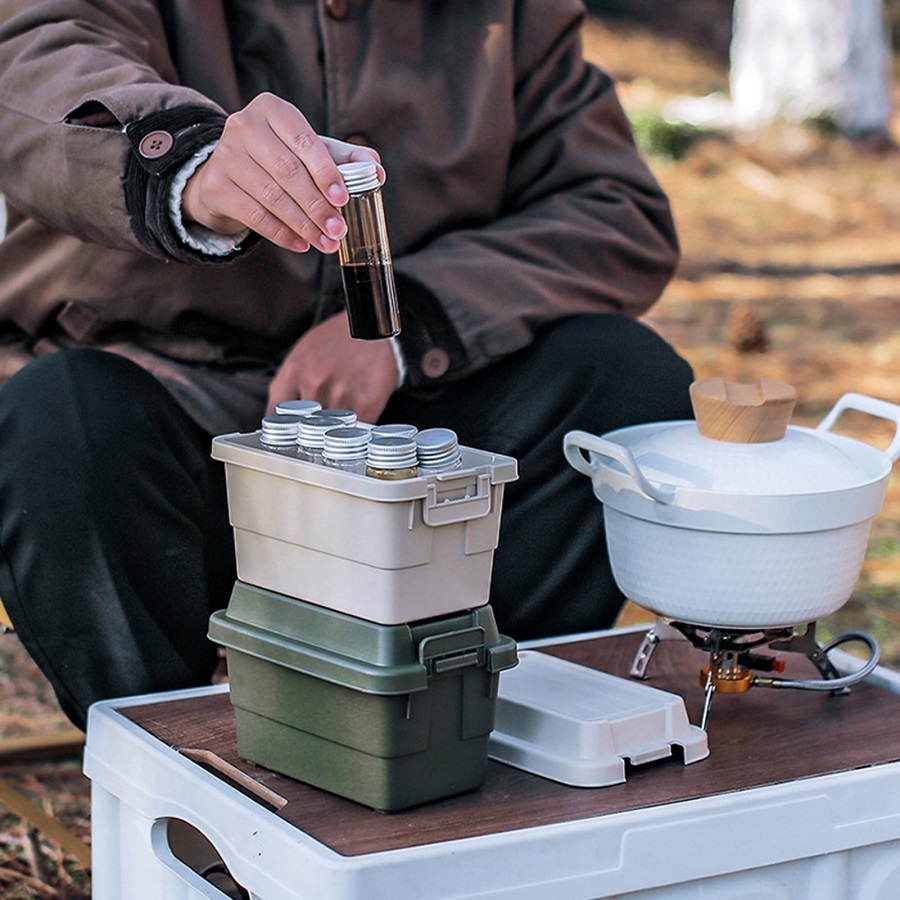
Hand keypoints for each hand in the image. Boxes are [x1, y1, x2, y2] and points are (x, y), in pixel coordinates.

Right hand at [181, 92, 382, 252]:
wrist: (228, 173)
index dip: (326, 172)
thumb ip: (345, 158)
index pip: (305, 142)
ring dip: (304, 225)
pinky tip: (301, 244)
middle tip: (339, 230)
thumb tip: (376, 170)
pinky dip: (282, 233)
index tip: (343, 199)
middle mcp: (244, 125)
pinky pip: (255, 215)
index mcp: (272, 109)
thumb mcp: (311, 151)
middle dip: (318, 206)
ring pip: (272, 196)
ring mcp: (225, 155)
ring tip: (326, 244)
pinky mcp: (215, 186)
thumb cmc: (279, 158)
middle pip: (288, 172)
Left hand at [267, 313, 399, 423]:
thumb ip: (288, 384)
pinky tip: (358, 422)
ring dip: (335, 432)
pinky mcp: (366, 402)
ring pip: (331, 431)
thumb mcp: (301, 354)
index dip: (282, 428)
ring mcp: (340, 395)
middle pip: (304, 426)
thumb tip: (278, 415)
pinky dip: (356, 431)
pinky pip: (356, 429)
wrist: (371, 326)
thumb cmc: (336, 339)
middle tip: (320, 429)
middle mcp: (314, 384)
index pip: (276, 413)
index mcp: (294, 371)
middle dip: (310, 431)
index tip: (289, 434)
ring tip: (343, 420)